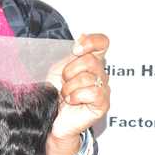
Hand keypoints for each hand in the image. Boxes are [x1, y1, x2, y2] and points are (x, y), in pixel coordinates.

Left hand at [46, 33, 109, 154]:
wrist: (51, 118)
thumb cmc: (55, 95)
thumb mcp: (59, 69)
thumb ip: (71, 54)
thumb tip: (82, 35)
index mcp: (91, 63)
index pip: (102, 43)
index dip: (90, 43)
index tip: (76, 50)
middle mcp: (100, 74)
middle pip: (91, 60)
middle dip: (70, 72)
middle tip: (64, 83)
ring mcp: (103, 89)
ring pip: (88, 78)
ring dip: (70, 88)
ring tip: (66, 96)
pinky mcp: (102, 104)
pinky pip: (92, 92)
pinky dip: (76, 97)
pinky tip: (72, 102)